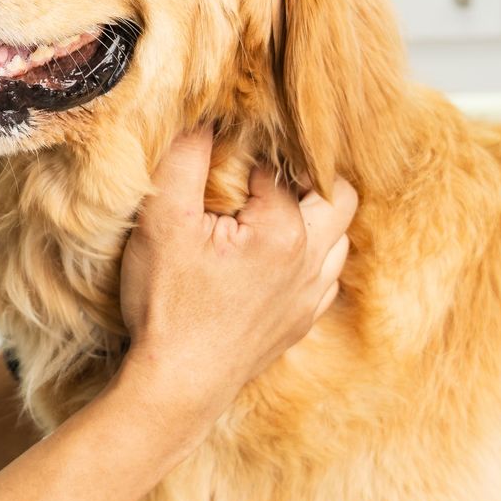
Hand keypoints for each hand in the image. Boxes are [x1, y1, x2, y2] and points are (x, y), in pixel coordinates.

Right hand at [117, 129, 355, 440]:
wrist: (176, 386)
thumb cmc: (168, 306)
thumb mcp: (162, 222)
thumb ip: (185, 159)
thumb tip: (204, 114)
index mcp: (286, 229)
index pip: (283, 162)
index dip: (253, 147)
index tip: (227, 144)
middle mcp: (314, 259)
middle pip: (336, 191)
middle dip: (304, 172)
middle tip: (261, 167)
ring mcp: (312, 293)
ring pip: (338, 232)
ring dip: (311, 212)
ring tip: (267, 203)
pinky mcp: (302, 319)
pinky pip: (326, 272)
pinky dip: (308, 252)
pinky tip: (271, 251)